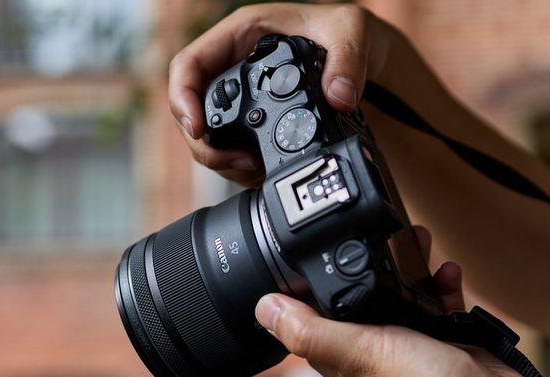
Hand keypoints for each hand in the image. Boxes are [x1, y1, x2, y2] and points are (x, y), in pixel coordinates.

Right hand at [169, 3, 390, 185]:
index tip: (197, 128)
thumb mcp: (351, 30)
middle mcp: (233, 69)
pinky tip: (264, 173)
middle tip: (237, 162)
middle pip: (192, 111)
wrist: (366, 63)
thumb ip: (347, 60)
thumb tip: (338, 96)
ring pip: (209, 138)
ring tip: (255, 169)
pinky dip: (243, 170)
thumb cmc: (348, 32)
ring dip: (224, 162)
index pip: (189, 65)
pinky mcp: (253, 127)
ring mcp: (242, 101)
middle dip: (205, 144)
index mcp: (240, 36)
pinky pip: (233, 152)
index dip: (183, 98)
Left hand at [254, 227, 549, 376]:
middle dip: (366, 262)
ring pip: (400, 292)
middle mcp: (373, 350)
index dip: (308, 284)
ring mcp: (410, 344)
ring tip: (418, 239)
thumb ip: (310, 330)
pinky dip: (441, 283)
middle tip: (379, 233)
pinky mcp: (443, 338)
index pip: (311, 315)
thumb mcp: (358, 351)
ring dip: (408, 265)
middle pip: (359, 295)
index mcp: (343, 355)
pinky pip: (437, 300)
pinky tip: (448, 272)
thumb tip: (263, 308)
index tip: (312, 249)